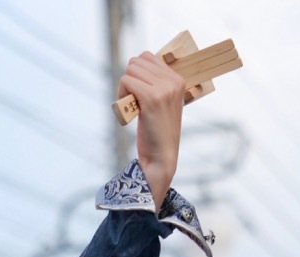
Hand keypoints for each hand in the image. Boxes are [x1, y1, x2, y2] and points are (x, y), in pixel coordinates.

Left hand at [117, 53, 184, 209]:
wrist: (162, 156)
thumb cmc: (158, 131)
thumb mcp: (162, 102)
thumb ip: (156, 83)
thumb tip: (137, 62)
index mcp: (178, 79)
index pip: (148, 56)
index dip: (136, 73)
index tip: (137, 92)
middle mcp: (173, 81)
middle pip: (137, 61)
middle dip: (128, 79)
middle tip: (131, 100)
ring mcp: (164, 89)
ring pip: (130, 70)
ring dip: (123, 87)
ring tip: (130, 105)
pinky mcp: (152, 98)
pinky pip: (126, 81)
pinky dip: (121, 94)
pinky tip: (127, 110)